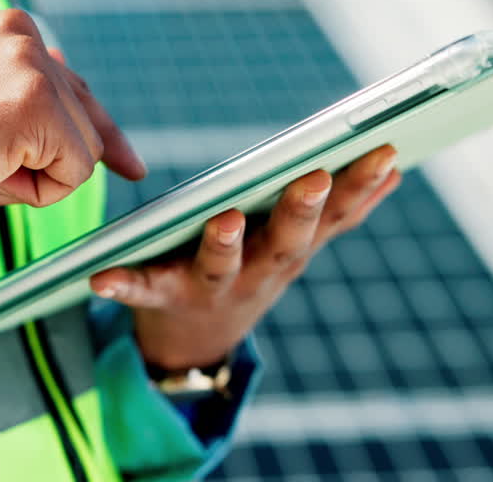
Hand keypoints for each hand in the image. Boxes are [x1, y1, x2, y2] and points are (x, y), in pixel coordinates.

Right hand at [0, 8, 146, 288]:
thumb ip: (31, 110)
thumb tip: (106, 144)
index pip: (72, 86)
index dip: (96, 135)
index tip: (131, 164)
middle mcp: (17, 29)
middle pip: (87, 119)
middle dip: (50, 165)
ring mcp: (26, 61)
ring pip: (85, 149)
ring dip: (38, 180)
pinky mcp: (33, 101)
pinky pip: (77, 172)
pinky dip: (39, 194)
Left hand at [90, 145, 400, 370]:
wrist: (196, 341)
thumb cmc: (249, 270)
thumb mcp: (296, 244)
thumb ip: (339, 212)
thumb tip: (393, 168)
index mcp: (290, 249)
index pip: (335, 215)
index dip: (361, 187)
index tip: (385, 151)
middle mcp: (257, 272)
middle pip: (284, 242)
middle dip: (302, 210)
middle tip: (315, 176)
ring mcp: (211, 289)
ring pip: (220, 267)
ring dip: (225, 244)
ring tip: (225, 218)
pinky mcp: (162, 297)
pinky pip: (142, 291)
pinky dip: (123, 285)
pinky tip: (100, 278)